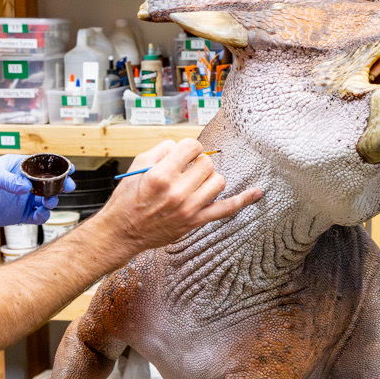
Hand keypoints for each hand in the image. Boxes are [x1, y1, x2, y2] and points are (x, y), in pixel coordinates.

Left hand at [0, 155, 75, 227]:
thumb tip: (25, 188)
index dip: (57, 167)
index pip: (42, 165)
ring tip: (48, 202)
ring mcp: (21, 199)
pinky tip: (40, 214)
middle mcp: (23, 183)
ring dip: (52, 201)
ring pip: (45, 200)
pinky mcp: (17, 215)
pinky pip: (36, 216)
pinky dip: (42, 216)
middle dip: (60, 185)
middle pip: (49, 184)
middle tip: (67, 187)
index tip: (69, 169)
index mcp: (18, 167)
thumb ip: (7, 180)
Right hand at [95, 139, 262, 254]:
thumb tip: (183, 147)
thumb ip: (163, 150)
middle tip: (184, 171)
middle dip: (197, 163)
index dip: (188, 148)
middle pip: (207, 164)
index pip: (192, 147)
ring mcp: (189, 208)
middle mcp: (177, 191)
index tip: (183, 154)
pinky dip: (243, 200)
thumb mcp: (138, 166)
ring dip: (209, 178)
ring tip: (195, 183)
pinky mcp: (195, 221)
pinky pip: (226, 209)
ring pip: (218, 181)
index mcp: (161, 174)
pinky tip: (257, 193)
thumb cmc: (128, 197)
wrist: (123, 232)